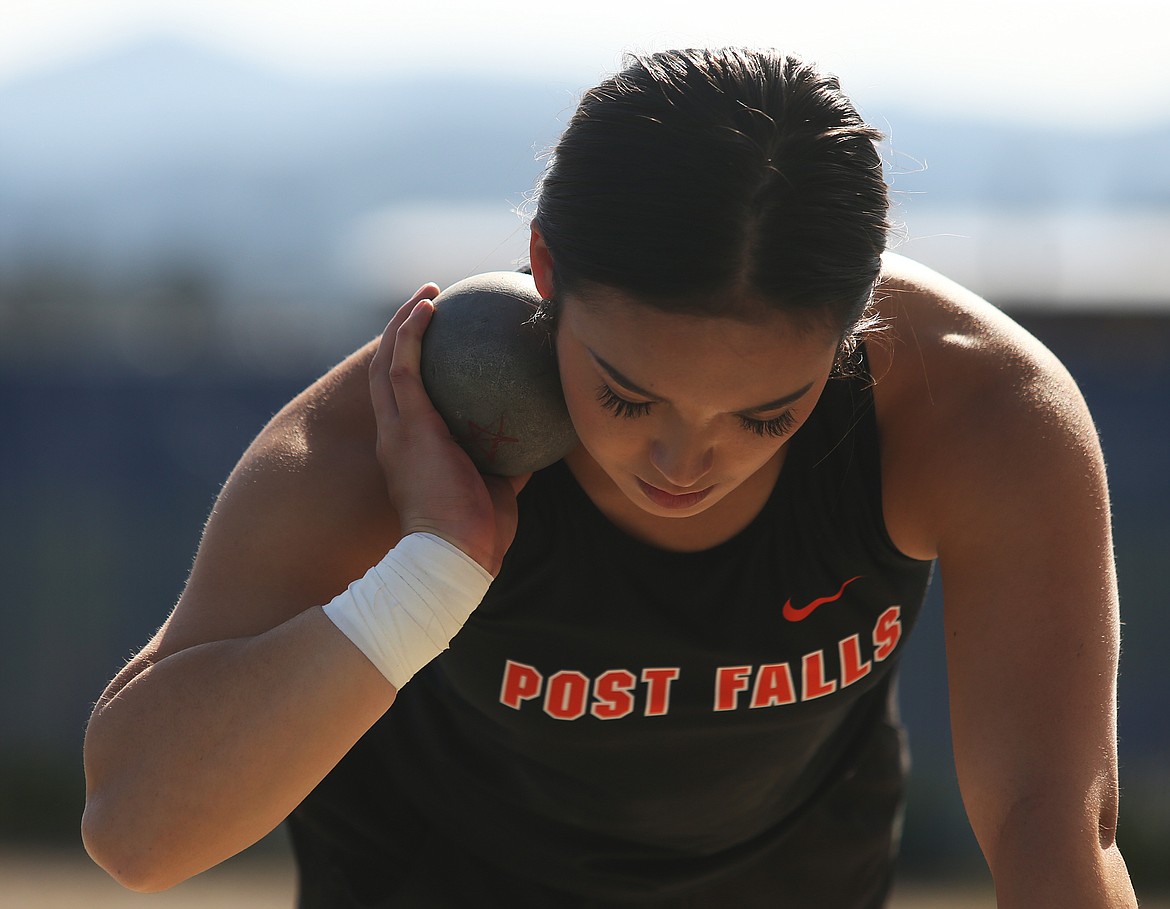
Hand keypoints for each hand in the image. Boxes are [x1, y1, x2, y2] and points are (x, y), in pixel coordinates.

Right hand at [370, 285, 529, 574]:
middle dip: (403, 335)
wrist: (454, 559)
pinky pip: (403, 366)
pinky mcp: (408, 426)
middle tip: (430, 307)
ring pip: (387, 361)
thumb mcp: (500, 490)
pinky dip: (411, 332)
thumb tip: (542, 439)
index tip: (441, 344)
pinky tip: (430, 307)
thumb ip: (511, 462)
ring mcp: (397, 430)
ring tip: (428, 294)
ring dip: (403, 322)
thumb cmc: (478, 536)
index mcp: (411, 453)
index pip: (406, 401)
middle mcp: (395, 436)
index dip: (416, 369)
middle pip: (388, 373)